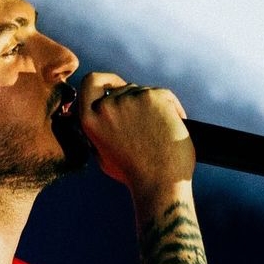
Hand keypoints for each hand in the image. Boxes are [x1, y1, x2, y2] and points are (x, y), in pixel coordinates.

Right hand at [75, 72, 194, 194]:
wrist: (159, 183)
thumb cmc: (133, 173)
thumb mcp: (102, 152)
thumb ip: (99, 129)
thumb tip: (103, 110)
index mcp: (89, 119)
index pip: (90, 82)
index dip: (103, 81)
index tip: (113, 86)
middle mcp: (106, 106)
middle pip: (122, 88)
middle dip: (134, 102)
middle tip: (147, 124)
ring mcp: (130, 99)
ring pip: (143, 92)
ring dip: (152, 106)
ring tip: (160, 132)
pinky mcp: (154, 97)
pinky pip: (164, 95)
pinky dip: (171, 108)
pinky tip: (173, 125)